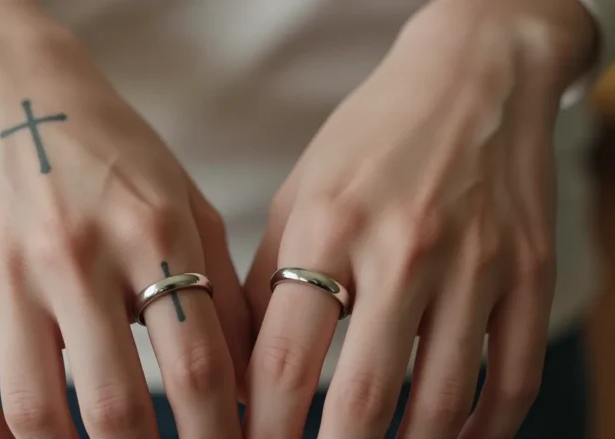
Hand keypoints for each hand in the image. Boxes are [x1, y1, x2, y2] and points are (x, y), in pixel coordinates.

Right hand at [0, 30, 249, 438]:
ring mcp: (7, 271)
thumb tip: (246, 391)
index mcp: (152, 230)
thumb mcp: (187, 204)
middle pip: (118, 406)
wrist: (16, 91)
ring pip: (35, 411)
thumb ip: (223, 295)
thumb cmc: (116, 153)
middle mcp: (77, 253)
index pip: (198, 365)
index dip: (220, 434)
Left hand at [243, 1, 594, 437]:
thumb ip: (267, 283)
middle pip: (360, 398)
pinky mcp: (530, 272)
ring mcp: (476, 262)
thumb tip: (246, 373)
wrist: (475, 78)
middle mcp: (404, 246)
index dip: (263, 426)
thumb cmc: (372, 140)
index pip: (284, 359)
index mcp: (330, 224)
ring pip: (440, 403)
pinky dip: (482, 431)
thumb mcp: (300, 194)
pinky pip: (513, 379)